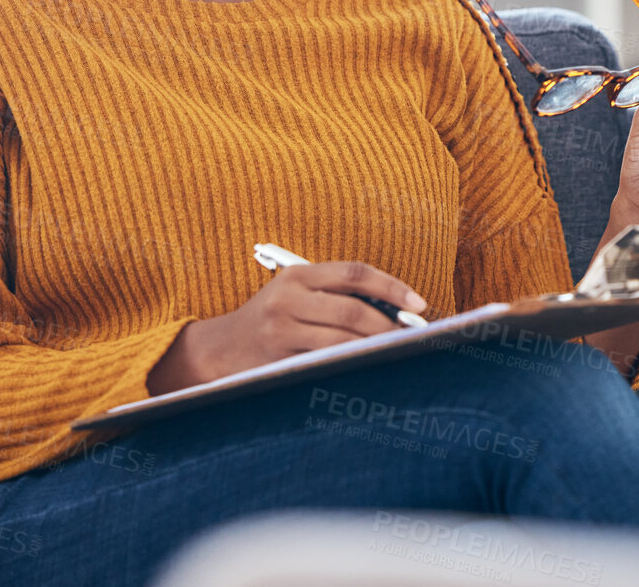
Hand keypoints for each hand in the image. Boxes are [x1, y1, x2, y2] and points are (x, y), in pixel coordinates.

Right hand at [148, 262, 427, 392]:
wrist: (219, 350)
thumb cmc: (270, 318)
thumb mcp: (295, 292)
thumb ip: (334, 293)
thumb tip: (395, 308)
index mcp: (297, 274)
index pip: (354, 273)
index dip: (391, 286)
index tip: (419, 303)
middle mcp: (288, 298)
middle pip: (353, 309)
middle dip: (391, 324)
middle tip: (415, 336)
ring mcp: (282, 330)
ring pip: (343, 339)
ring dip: (377, 347)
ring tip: (399, 351)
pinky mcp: (279, 359)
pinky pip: (327, 361)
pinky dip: (354, 364)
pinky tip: (371, 367)